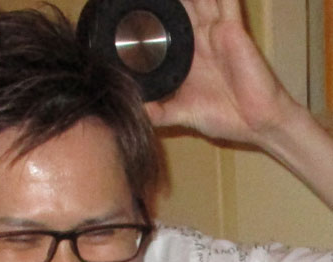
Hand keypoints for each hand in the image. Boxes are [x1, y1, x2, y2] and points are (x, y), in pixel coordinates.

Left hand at [145, 0, 295, 147]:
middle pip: (183, 8)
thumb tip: (133, 112)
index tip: (135, 7)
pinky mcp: (232, 30)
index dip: (155, 14)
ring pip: (202, 0)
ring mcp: (216, 32)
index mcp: (185, 56)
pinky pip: (227, 3)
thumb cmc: (223, 117)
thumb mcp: (181, 113)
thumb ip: (157, 112)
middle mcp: (199, 40)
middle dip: (170, 0)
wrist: (255, 122)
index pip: (166, 28)